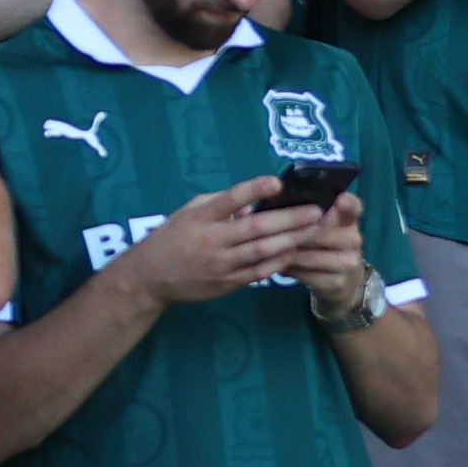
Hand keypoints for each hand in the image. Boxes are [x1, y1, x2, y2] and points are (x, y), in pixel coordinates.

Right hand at [111, 175, 343, 306]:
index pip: (230, 199)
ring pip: (262, 251)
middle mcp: (212, 240)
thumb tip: (251, 203)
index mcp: (201, 217)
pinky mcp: (227, 283)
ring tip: (312, 230)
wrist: (152, 277)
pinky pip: (258, 273)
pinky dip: (277, 262)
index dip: (254, 190)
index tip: (277, 183)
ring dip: (290, 240)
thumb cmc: (172, 237)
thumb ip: (219, 205)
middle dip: (289, 219)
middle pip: (256, 228)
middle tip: (315, 211)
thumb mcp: (188, 212)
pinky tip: (293, 252)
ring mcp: (221, 264)